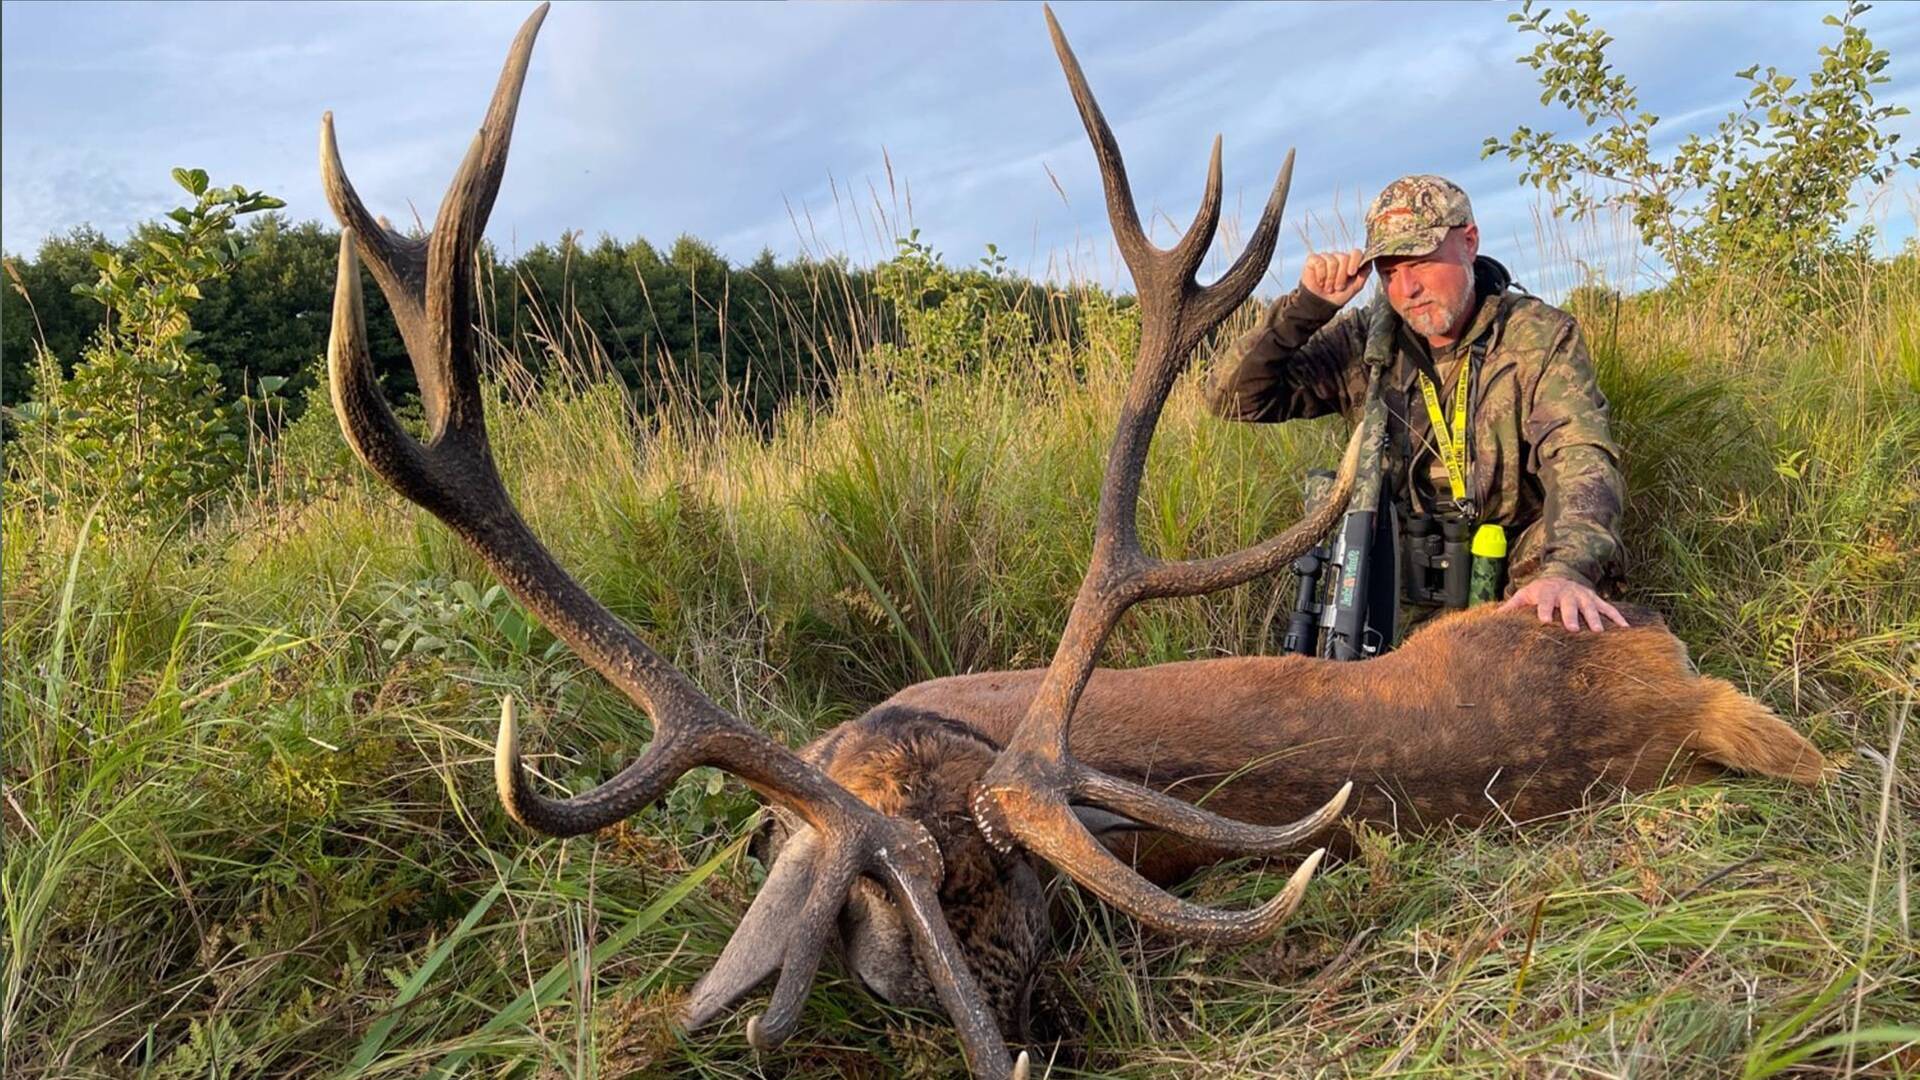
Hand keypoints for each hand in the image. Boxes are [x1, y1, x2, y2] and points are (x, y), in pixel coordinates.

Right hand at [1301, 249, 1370, 305]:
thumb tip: (1370, 261)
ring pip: (1332, 261)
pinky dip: (1321, 275)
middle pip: (1344, 258)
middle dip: (1341, 276)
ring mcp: (1325, 257)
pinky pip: (1320, 262)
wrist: (1322, 304)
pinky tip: (1320, 282)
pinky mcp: (1313, 260)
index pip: (1356, 253)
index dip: (1355, 261)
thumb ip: (1364, 274)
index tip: (1351, 273)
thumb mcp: (1356, 287)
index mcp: (1349, 262)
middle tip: (1338, 287)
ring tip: (1328, 287)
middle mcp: (1338, 257)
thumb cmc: (1338, 295)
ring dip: (1330, 279)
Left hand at [1500, 576, 1628, 631]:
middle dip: (1571, 616)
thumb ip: (1511, 606)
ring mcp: (1583, 596)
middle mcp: (1567, 593)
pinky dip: (1618, 617)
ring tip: (1598, 632)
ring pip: (1590, 607)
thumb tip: (1492, 617)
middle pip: (1569, 605)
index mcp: (1547, 592)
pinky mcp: (1596, 599)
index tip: (1544, 621)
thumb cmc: (1539, 592)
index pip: (1545, 602)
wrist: (1562, 575)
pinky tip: (1626, 629)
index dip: (1544, 610)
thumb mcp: (1524, 595)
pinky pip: (1609, 608)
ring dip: (1595, 619)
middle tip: (1573, 629)